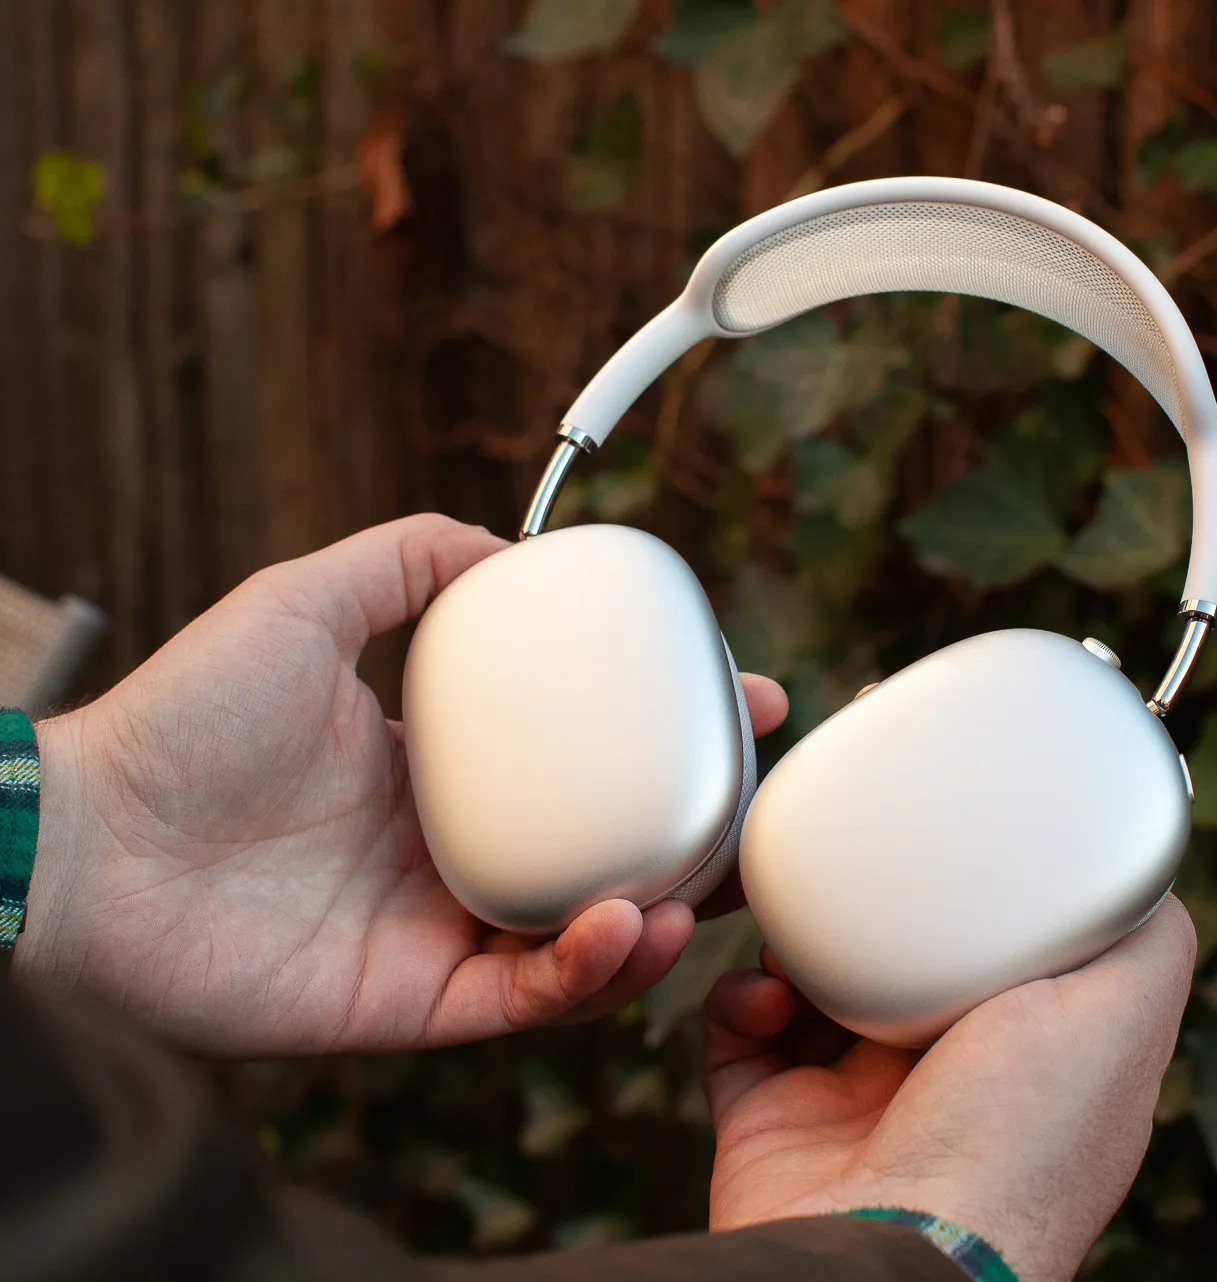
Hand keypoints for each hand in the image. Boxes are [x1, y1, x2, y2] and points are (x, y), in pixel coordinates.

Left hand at [19, 515, 787, 1056]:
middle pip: (597, 852)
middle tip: (754, 806)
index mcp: (436, 768)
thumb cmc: (183, 717)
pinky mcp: (409, 1004)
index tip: (740, 697)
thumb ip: (404, 558)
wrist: (88, 841)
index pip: (577, 757)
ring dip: (654, 919)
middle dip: (689, 837)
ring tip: (697, 888)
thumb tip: (509, 545)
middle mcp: (446, 850)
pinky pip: (521, 999)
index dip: (662, 733)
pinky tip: (619, 928)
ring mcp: (433, 930)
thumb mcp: (306, 600)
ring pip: (577, 939)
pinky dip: (582, 974)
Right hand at [704, 897, 1195, 1281]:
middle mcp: (934, 1085)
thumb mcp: (1115, 1021)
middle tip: (849, 882)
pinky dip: (739, 999)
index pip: (983, 959)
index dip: (961, 905)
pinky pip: (737, 1034)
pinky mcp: (769, 1118)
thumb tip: (1134, 877)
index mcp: (1013, 1063)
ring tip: (796, 935)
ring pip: (806, 988)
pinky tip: (764, 994)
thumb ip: (1143, 946)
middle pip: (889, 965)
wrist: (891, 1248)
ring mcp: (846, 1105)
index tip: (937, 859)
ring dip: (792, 945)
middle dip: (863, 917)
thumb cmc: (1014, 1144)